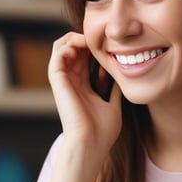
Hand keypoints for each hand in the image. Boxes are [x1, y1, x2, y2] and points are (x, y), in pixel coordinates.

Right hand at [48, 32, 121, 156]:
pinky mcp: (58, 81)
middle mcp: (71, 81)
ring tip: (89, 40)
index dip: (94, 46)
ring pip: (61, 47)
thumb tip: (124, 77)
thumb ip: (114, 90)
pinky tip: (82, 48)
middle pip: (72, 49)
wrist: (91, 143)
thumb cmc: (102, 132)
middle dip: (85, 38)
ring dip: (74, 38)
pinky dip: (68, 45)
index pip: (85, 57)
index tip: (110, 44)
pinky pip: (57, 54)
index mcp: (83, 86)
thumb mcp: (113, 105)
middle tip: (100, 38)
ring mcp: (63, 81)